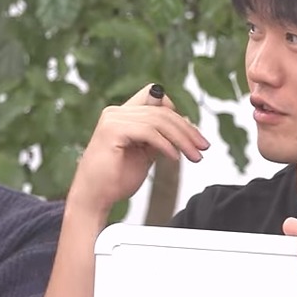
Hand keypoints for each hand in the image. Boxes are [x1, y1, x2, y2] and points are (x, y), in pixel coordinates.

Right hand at [69, 83, 208, 212]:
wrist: (94, 198)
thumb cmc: (115, 179)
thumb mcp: (145, 154)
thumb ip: (161, 138)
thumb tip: (186, 124)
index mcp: (123, 114)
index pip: (157, 98)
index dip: (178, 114)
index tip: (194, 136)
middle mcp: (116, 112)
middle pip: (162, 111)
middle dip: (187, 130)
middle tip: (202, 147)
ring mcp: (113, 119)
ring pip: (159, 121)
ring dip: (181, 139)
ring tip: (193, 156)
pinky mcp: (112, 130)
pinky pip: (149, 132)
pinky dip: (166, 145)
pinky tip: (174, 158)